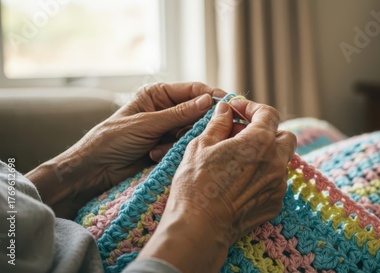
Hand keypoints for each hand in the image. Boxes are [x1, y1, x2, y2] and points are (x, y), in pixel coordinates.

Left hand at [27, 82, 225, 217]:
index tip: (228, 103)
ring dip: (180, 141)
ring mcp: (168, 130)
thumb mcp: (147, 123)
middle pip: (197, 112)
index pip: (193, 90)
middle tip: (193, 133)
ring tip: (158, 148)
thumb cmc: (113, 139)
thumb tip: (208, 101)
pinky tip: (154, 155)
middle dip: (196, 124)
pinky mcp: (168, 148)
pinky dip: (174, 152)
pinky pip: (184, 146)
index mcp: (158, 95)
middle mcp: (166, 110)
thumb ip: (179, 114)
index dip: (211, 96)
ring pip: (192, 131)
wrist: (95, 169)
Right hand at [138, 99, 296, 272]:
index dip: (252, 108)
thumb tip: (225, 110)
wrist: (200, 227)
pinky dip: (262, 176)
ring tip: (238, 159)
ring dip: (265, 155)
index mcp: (260, 142)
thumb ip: (219, 124)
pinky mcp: (274, 203)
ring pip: (280, 161)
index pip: (268, 114)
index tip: (237, 110)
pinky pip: (275, 182)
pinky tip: (240, 181)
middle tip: (241, 134)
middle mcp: (276, 162)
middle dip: (266, 131)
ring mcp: (278, 185)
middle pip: (284, 136)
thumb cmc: (196, 185)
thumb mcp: (201, 146)